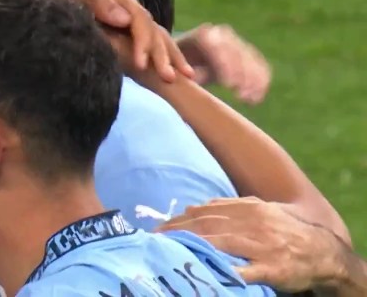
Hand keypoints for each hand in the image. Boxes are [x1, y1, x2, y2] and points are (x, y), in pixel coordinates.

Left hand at [78, 0, 193, 82]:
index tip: (142, 65)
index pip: (139, 20)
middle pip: (152, 29)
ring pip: (158, 35)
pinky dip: (168, 54)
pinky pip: (155, 40)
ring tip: (184, 77)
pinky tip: (180, 71)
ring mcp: (130, 13)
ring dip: (171, 56)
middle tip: (169, 78)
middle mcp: (128, 1)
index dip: (143, 42)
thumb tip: (126, 18)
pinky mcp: (129, 26)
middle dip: (162, 54)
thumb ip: (97, 3)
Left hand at [157, 197, 346, 292]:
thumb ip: (231, 207)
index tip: (159, 226)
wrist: (322, 254)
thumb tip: (197, 206)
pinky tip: (206, 270)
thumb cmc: (286, 231)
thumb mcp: (261, 211)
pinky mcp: (270, 268)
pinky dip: (224, 270)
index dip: (180, 220)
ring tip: (169, 250)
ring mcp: (261, 246)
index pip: (206, 213)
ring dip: (191, 246)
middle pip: (207, 226)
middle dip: (177, 232)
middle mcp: (253, 224)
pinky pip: (242, 270)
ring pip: (219, 243)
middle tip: (154, 239)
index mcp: (249, 209)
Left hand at [175, 23, 270, 104]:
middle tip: (242, 95)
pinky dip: (260, 81)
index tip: (228, 85)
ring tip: (250, 100)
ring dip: (254, 80)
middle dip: (242, 74)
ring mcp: (235, 41)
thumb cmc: (174, 66)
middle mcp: (221, 35)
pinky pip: (258, 64)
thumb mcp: (174, 68)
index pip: (216, 46)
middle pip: (236, 52)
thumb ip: (182, 71)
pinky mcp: (244, 52)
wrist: (182, 58)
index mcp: (202, 35)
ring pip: (250, 58)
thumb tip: (191, 79)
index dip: (225, 64)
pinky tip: (256, 98)